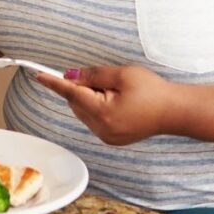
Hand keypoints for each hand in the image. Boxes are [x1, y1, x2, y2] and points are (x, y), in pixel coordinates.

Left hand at [36, 65, 173, 145]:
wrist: (174, 112)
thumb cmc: (152, 90)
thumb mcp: (122, 75)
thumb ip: (93, 75)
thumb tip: (71, 76)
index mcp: (103, 113)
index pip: (71, 94)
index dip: (54, 83)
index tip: (39, 75)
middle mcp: (102, 129)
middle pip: (76, 103)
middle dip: (81, 88)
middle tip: (102, 78)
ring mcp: (107, 136)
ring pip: (84, 112)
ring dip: (89, 98)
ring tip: (115, 91)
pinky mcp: (112, 139)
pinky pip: (94, 120)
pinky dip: (97, 107)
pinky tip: (116, 101)